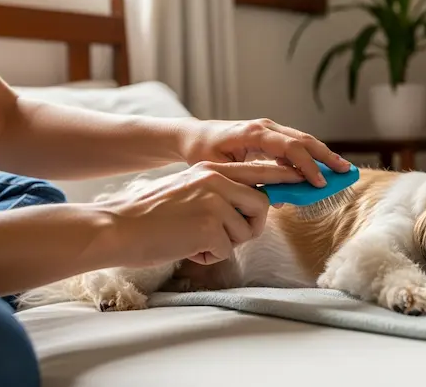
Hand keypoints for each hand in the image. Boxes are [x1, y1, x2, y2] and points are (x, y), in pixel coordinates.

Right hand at [98, 161, 303, 267]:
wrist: (116, 227)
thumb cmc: (149, 215)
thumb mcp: (187, 189)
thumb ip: (219, 190)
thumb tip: (252, 201)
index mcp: (211, 169)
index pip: (260, 171)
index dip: (286, 178)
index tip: (308, 181)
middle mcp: (216, 180)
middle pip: (263, 203)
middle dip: (252, 224)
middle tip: (228, 234)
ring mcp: (214, 202)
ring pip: (245, 230)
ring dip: (225, 243)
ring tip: (195, 240)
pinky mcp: (209, 227)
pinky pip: (226, 250)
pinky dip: (208, 257)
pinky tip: (186, 248)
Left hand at [177, 118, 350, 187]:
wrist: (193, 135)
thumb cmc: (202, 153)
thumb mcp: (221, 170)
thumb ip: (249, 182)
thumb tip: (279, 198)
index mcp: (253, 133)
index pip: (289, 148)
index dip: (307, 166)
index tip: (320, 183)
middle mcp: (265, 126)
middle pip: (304, 140)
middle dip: (326, 157)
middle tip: (345, 172)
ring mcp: (269, 128)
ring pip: (303, 140)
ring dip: (323, 156)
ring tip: (342, 170)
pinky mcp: (271, 135)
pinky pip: (295, 145)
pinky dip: (311, 157)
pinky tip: (323, 169)